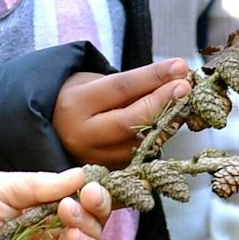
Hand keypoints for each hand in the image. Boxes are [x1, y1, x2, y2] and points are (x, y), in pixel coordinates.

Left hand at [0, 168, 110, 239]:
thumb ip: (37, 184)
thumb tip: (79, 175)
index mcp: (41, 209)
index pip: (78, 199)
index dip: (90, 189)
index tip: (92, 179)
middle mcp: (50, 234)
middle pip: (91, 221)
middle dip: (97, 205)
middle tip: (91, 194)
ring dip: (90, 226)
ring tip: (71, 211)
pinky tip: (73, 236)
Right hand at [52, 59, 191, 166]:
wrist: (52, 128)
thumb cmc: (79, 98)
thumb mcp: (95, 82)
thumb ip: (130, 85)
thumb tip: (175, 78)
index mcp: (76, 105)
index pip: (120, 88)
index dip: (153, 77)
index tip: (179, 66)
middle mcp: (82, 135)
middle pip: (130, 121)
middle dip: (163, 102)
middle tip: (186, 87)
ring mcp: (94, 159)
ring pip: (138, 143)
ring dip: (167, 123)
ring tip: (185, 104)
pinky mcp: (107, 173)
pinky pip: (138, 155)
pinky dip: (158, 139)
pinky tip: (172, 123)